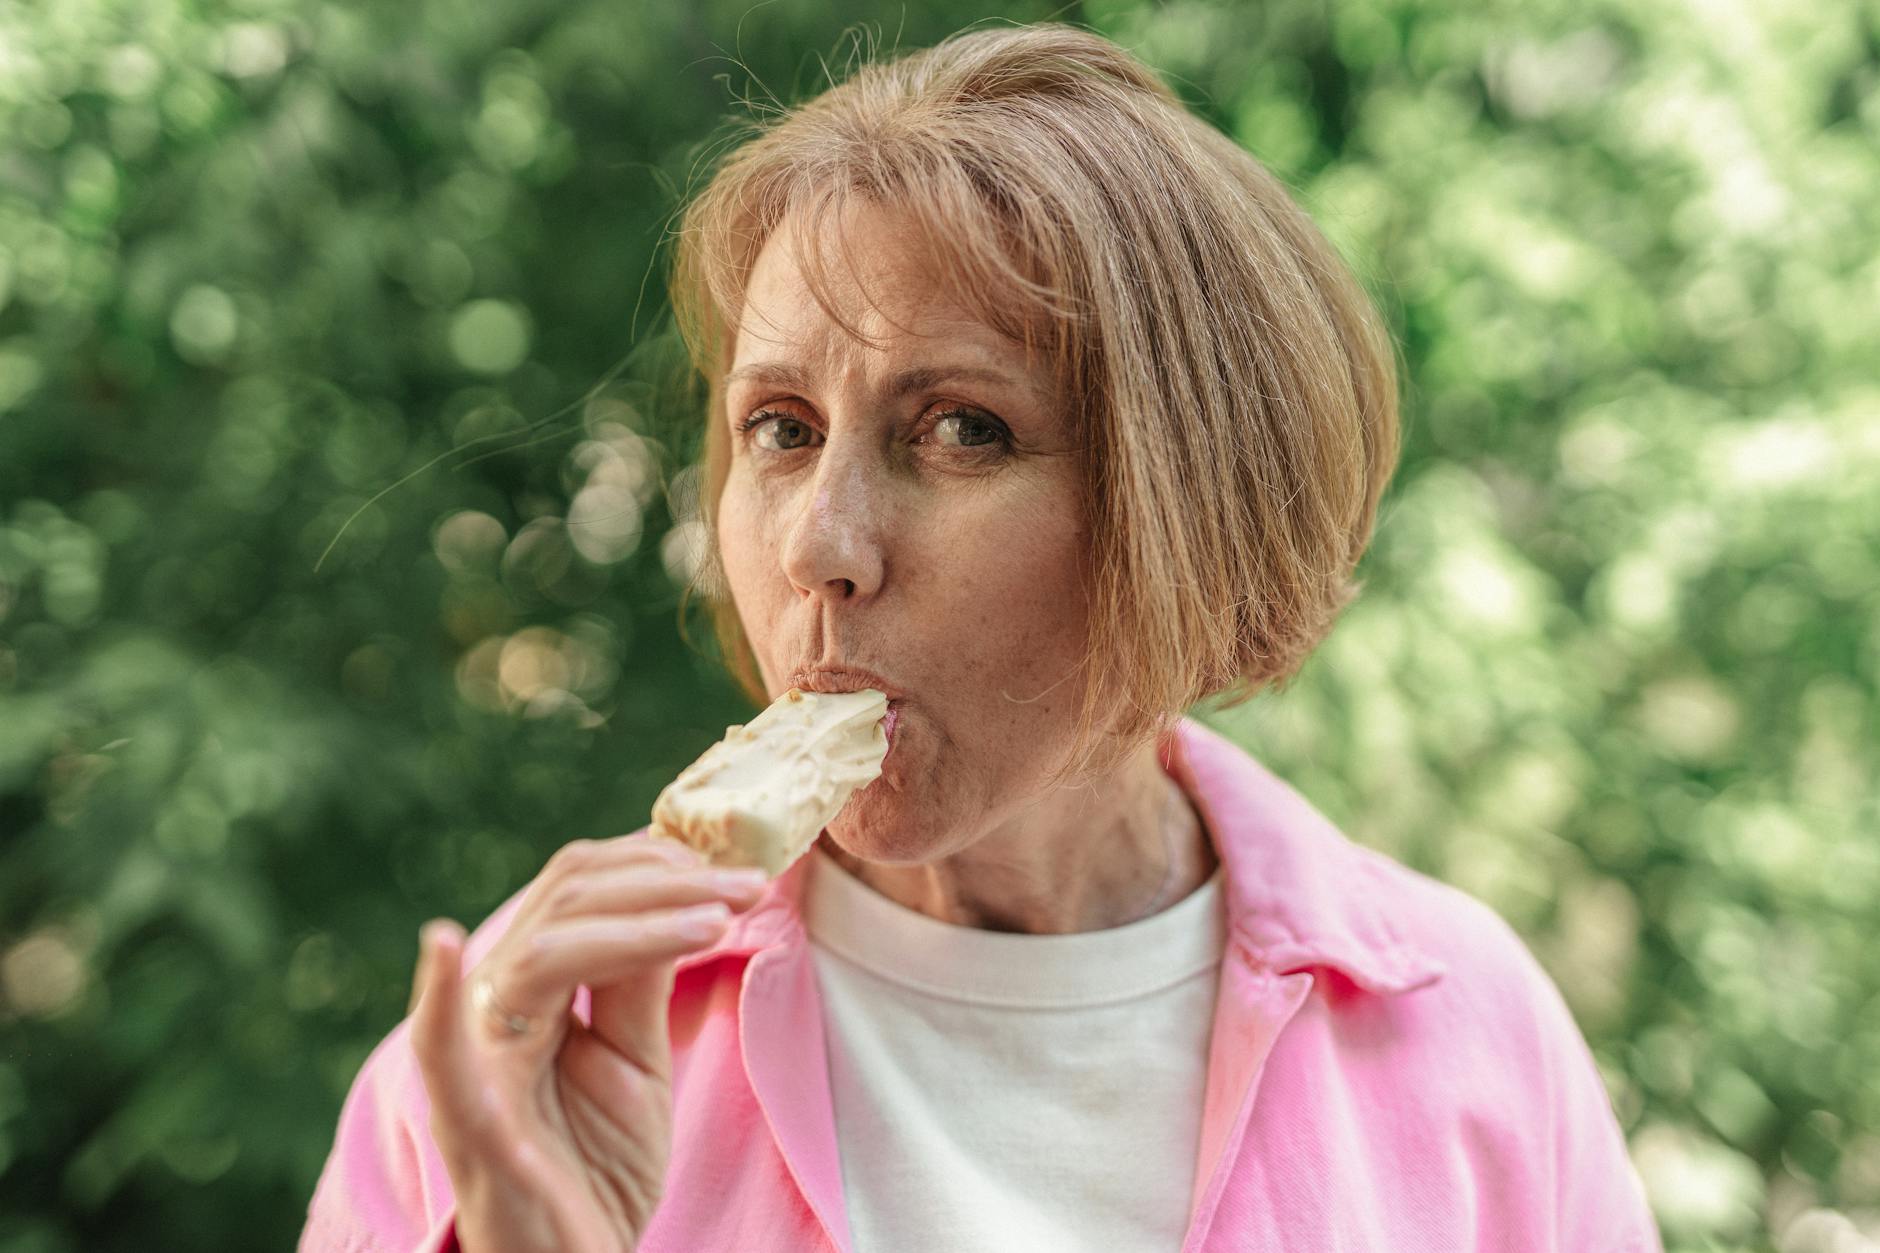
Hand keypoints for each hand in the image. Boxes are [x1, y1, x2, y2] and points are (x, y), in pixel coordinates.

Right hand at [407, 833, 767, 1252]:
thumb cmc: (594, 1168)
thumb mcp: (633, 1061)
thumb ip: (638, 981)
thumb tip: (681, 894)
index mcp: (529, 989)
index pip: (578, 889)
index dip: (652, 862)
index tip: (733, 864)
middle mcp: (494, 1009)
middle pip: (565, 903)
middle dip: (664, 881)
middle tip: (748, 881)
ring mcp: (477, 1059)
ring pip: (542, 952)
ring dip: (639, 920)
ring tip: (718, 916)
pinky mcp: (472, 1123)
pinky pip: (441, 1054)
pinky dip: (438, 999)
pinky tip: (444, 944)